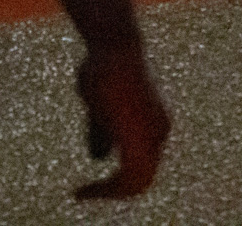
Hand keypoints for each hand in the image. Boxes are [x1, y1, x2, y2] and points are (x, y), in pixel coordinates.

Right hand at [73, 44, 170, 199]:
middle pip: (142, 177)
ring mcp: (153, 135)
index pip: (142, 162)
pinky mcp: (140, 138)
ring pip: (137, 181)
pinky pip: (127, 179)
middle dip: (114, 190)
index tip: (92, 183)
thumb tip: (99, 157)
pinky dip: (104, 190)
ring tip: (83, 193)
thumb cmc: (103, 68)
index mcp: (155, 123)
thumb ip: (102, 131)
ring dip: (108, 193)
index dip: (118, 178)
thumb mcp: (100, 106)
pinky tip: (82, 190)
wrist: (113, 47)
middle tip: (86, 193)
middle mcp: (159, 131)